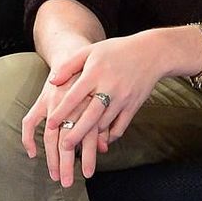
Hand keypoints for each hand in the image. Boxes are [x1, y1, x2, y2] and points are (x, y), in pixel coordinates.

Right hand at [22, 69, 101, 187]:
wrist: (76, 53)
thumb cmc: (94, 79)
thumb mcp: (104, 98)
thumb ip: (104, 122)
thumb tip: (105, 148)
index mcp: (89, 105)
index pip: (87, 136)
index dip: (86, 157)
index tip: (87, 175)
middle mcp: (71, 106)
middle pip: (67, 140)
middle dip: (66, 164)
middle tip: (67, 183)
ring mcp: (54, 103)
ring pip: (50, 135)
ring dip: (51, 158)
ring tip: (55, 175)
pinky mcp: (42, 100)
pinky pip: (30, 121)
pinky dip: (29, 138)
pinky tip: (32, 153)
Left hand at [46, 33, 161, 150]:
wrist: (151, 53)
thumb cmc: (116, 50)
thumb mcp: (90, 51)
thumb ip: (69, 65)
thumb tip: (52, 82)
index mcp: (95, 73)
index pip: (74, 96)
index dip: (61, 111)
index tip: (50, 124)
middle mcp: (109, 87)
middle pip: (90, 115)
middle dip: (76, 133)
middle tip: (64, 147)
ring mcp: (123, 98)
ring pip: (105, 123)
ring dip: (92, 138)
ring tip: (79, 149)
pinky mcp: (133, 106)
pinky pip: (121, 126)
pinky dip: (110, 136)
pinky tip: (101, 143)